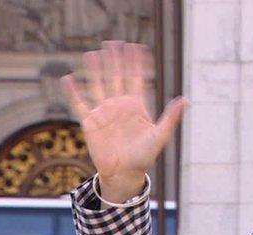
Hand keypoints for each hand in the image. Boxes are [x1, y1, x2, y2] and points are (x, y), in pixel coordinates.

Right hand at [61, 41, 185, 202]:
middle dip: (115, 61)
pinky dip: (74, 92)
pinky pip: (80, 104)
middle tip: (113, 42)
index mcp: (136, 106)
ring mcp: (104, 112)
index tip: (137, 46)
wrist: (125, 173)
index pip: (136, 79)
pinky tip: (68, 78)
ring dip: (95, 71)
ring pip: (98, 86)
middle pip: (116, 77)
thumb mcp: (160, 135)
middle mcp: (119, 105)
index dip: (136, 63)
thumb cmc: (144, 156)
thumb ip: (171, 117)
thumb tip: (185, 99)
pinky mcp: (90, 123)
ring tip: (93, 54)